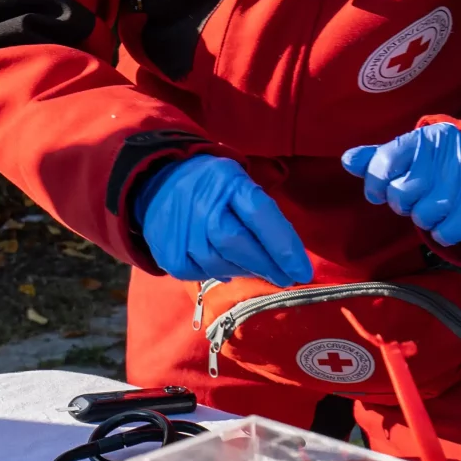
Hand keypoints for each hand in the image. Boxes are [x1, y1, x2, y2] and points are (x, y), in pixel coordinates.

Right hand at [134, 154, 312, 284]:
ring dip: (245, 271)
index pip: (260, 214)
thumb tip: (286, 257)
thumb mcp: (239, 182)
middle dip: (268, 266)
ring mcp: (182, 232)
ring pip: (222, 264)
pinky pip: (201, 274)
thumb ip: (261, 213)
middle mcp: (202, 206)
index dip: (284, 246)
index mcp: (227, 182)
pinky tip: (226, 266)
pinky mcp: (170, 254)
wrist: (158, 182)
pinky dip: (219, 274)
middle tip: (286, 278)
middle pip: (239, 244)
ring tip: (255, 269)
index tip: (302, 271)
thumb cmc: (212, 185)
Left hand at [340, 123, 460, 246]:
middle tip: (417, 196)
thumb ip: (378, 158)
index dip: (375, 183)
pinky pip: (443, 234)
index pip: (384, 161)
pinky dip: (443, 232)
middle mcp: (447, 157)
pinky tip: (451, 219)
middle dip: (403, 202)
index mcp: (426, 139)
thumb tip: (348, 160)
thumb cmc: (440, 166)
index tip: (377, 192)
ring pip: (422, 216)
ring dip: (424, 218)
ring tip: (436, 205)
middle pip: (400, 194)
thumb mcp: (412, 154)